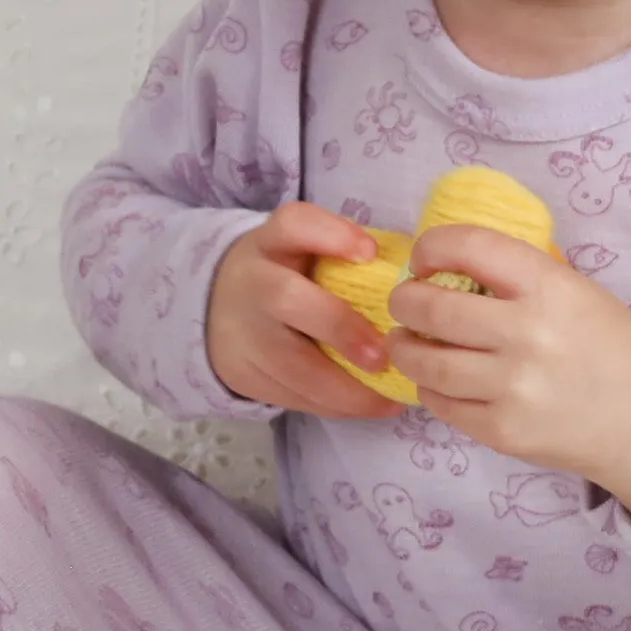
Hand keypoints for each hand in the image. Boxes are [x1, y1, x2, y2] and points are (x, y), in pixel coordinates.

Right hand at [207, 203, 408, 421]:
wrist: (218, 308)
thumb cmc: (286, 274)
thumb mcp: (304, 249)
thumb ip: (345, 254)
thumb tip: (412, 279)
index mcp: (271, 242)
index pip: (294, 224)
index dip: (331, 235)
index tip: (371, 253)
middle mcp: (250, 281)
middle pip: (287, 298)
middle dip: (340, 328)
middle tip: (383, 356)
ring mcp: (240, 331)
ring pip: (291, 365)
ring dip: (346, 388)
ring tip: (390, 398)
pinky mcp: (240, 373)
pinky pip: (292, 396)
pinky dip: (334, 406)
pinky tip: (368, 406)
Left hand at [385, 224, 630, 519]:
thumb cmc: (610, 344)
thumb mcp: (576, 289)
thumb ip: (518, 275)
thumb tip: (448, 263)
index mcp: (549, 286)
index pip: (469, 246)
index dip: (432, 246)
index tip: (424, 258)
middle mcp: (528, 334)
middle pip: (432, 309)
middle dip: (404, 301)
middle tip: (404, 302)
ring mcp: (514, 388)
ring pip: (426, 363)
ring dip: (405, 348)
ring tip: (407, 342)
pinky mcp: (504, 432)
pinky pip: (441, 404)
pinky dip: (429, 388)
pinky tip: (438, 379)